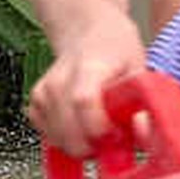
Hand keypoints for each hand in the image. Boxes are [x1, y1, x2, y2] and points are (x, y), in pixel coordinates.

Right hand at [27, 18, 146, 155]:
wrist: (88, 32)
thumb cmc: (116, 51)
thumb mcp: (140, 70)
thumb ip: (143, 105)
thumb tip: (144, 134)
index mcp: (90, 67)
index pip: (83, 101)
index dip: (99, 128)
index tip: (116, 136)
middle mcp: (60, 78)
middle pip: (67, 128)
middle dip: (92, 146)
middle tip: (110, 139)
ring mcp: (44, 90)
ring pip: (56, 137)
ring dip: (79, 145)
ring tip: (97, 130)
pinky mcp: (36, 100)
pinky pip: (46, 135)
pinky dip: (64, 140)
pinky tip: (79, 127)